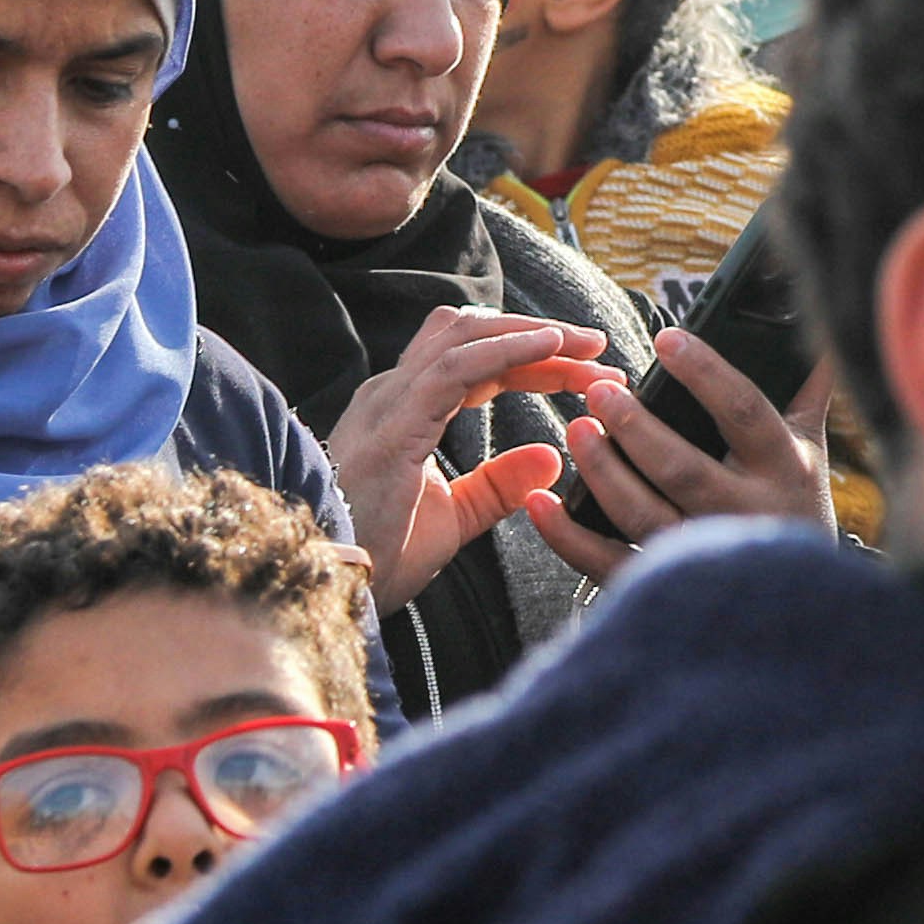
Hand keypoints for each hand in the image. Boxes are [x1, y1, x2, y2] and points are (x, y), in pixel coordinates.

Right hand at [324, 309, 594, 605]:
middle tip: (597, 349)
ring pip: (464, 336)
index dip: (533, 357)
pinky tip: (548, 347)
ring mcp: (389, 404)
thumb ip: (497, 486)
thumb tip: (550, 458)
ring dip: (531, 335)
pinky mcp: (393, 425)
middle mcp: (393, 395)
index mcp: (404, 411)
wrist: (326, 589)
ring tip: (585, 346)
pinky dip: (505, 350)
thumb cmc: (375, 556)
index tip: (587, 369)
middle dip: (537, 335)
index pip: (476, 361)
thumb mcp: (453, 518)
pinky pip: (454, 368)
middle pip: (472, 335)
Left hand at [516, 331, 842, 585]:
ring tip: (576, 432)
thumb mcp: (809, 447)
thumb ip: (806, 388)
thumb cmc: (795, 504)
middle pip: (683, 468)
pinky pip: (609, 562)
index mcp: (784, 469)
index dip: (705, 374)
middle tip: (598, 391)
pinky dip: (569, 536)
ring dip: (603, 473)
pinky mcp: (666, 584)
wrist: (801, 601)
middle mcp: (745, 513)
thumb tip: (825, 324)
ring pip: (643, 515)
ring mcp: (704, 552)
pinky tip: (542, 503)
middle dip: (636, 428)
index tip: (667, 340)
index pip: (744, 412)